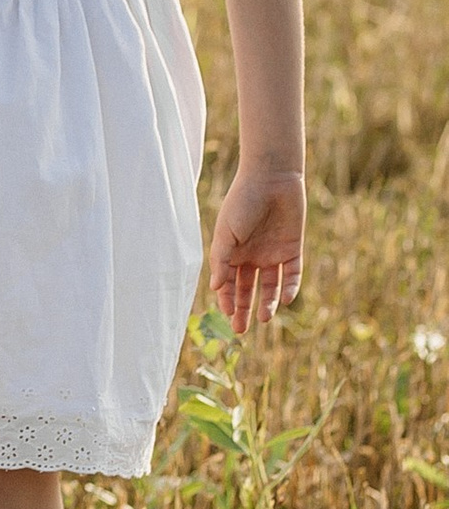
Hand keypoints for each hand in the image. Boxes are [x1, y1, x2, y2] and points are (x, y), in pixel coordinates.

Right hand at [207, 166, 305, 332]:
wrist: (271, 178)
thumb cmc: (243, 202)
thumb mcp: (227, 232)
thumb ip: (222, 260)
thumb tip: (216, 287)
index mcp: (232, 251)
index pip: (229, 282)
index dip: (227, 298)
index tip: (227, 314)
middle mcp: (252, 256)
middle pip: (247, 289)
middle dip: (243, 308)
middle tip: (240, 330)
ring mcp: (272, 253)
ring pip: (270, 286)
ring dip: (267, 303)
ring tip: (264, 319)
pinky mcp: (292, 250)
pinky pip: (292, 274)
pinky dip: (290, 288)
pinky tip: (286, 300)